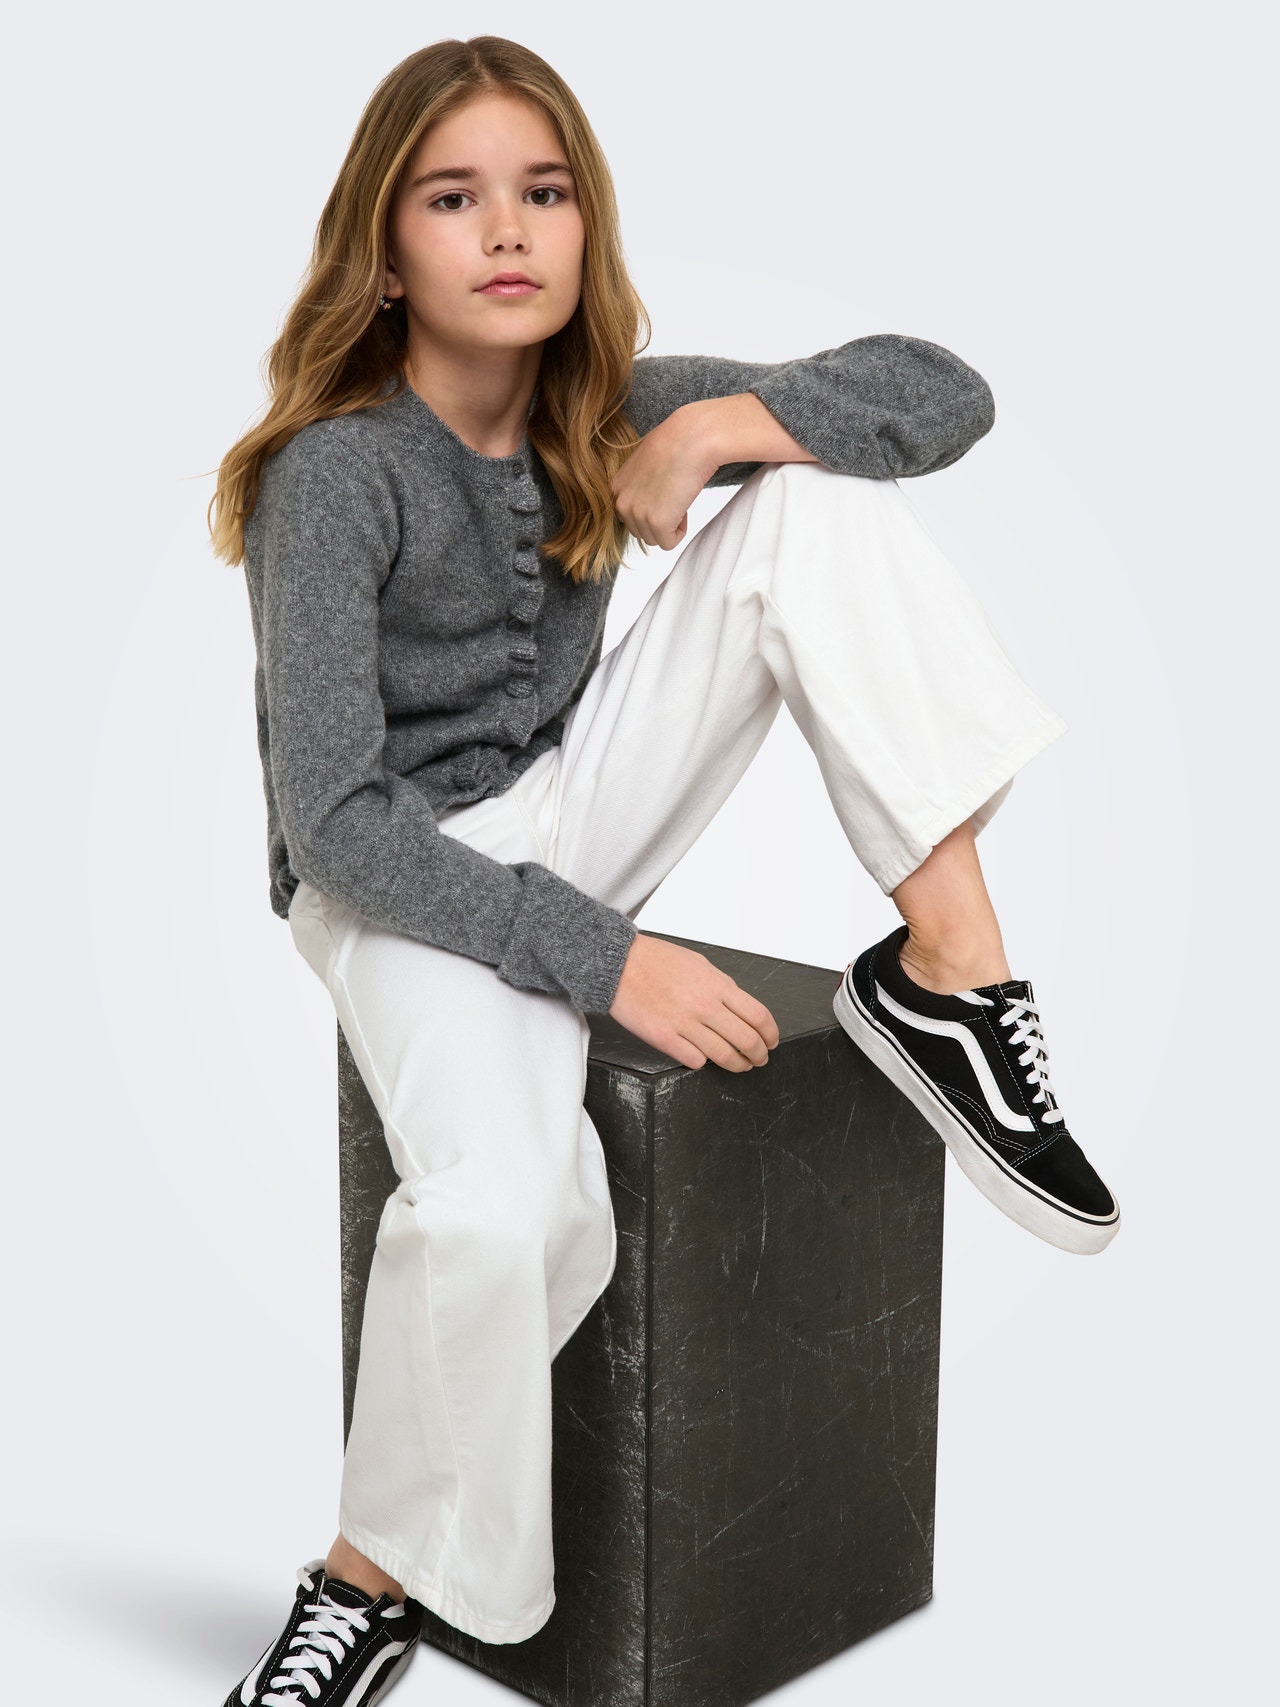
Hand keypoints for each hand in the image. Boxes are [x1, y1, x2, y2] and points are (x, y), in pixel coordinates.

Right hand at [608, 934, 780, 1071]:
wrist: (619, 963)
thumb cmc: (656, 960)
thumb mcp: (699, 964)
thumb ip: (721, 987)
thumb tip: (739, 1009)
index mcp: (717, 985)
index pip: (758, 1016)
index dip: (771, 1034)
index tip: (771, 1042)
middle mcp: (705, 1005)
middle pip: (747, 1040)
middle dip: (758, 1055)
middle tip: (759, 1059)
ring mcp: (684, 1023)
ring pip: (723, 1056)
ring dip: (737, 1065)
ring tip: (739, 1065)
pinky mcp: (663, 1038)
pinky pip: (694, 1060)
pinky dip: (702, 1061)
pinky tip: (702, 1056)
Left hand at [610, 406, 715, 550]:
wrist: (693, 438)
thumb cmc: (677, 443)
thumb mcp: (647, 463)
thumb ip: (640, 486)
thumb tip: (651, 500)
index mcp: (616, 487)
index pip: (630, 516)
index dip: (651, 508)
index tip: (664, 489)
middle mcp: (621, 502)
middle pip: (641, 531)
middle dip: (659, 519)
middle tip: (674, 493)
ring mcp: (637, 514)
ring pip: (655, 539)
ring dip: (670, 524)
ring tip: (679, 497)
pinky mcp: (657, 523)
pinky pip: (669, 543)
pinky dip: (680, 530)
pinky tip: (684, 506)